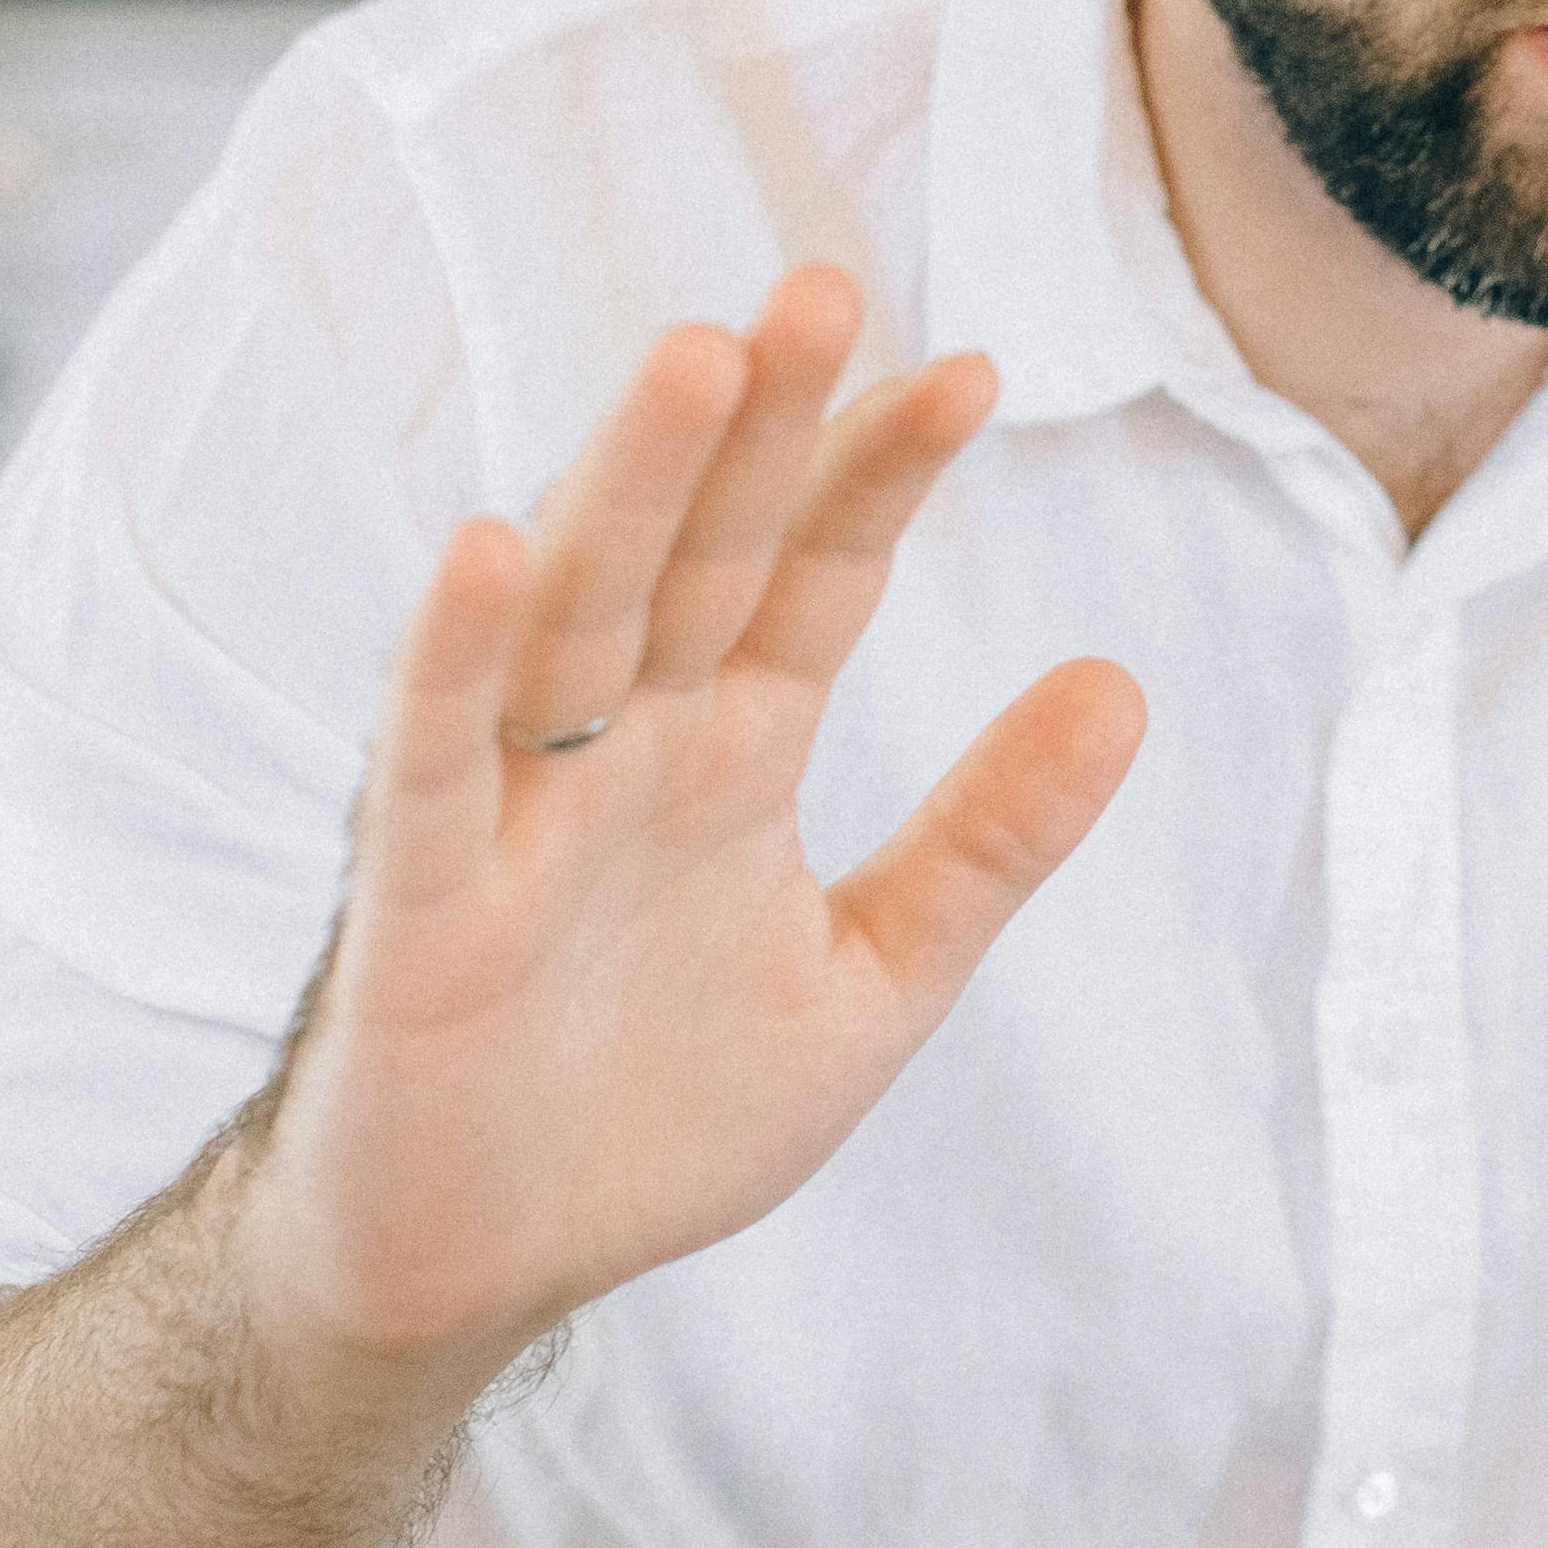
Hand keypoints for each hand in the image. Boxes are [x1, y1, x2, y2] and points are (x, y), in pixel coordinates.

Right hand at [233, 265, 1143, 1381]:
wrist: (486, 1265)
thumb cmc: (655, 1112)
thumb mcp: (872, 980)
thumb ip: (988, 841)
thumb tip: (1126, 682)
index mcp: (731, 753)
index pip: (814, 580)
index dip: (880, 478)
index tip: (971, 369)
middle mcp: (624, 748)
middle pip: (698, 557)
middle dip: (756, 425)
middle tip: (823, 282)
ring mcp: (519, 810)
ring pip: (576, 612)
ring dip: (630, 484)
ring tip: (695, 355)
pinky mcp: (421, 898)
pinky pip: (435, 759)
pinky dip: (452, 654)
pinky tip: (486, 542)